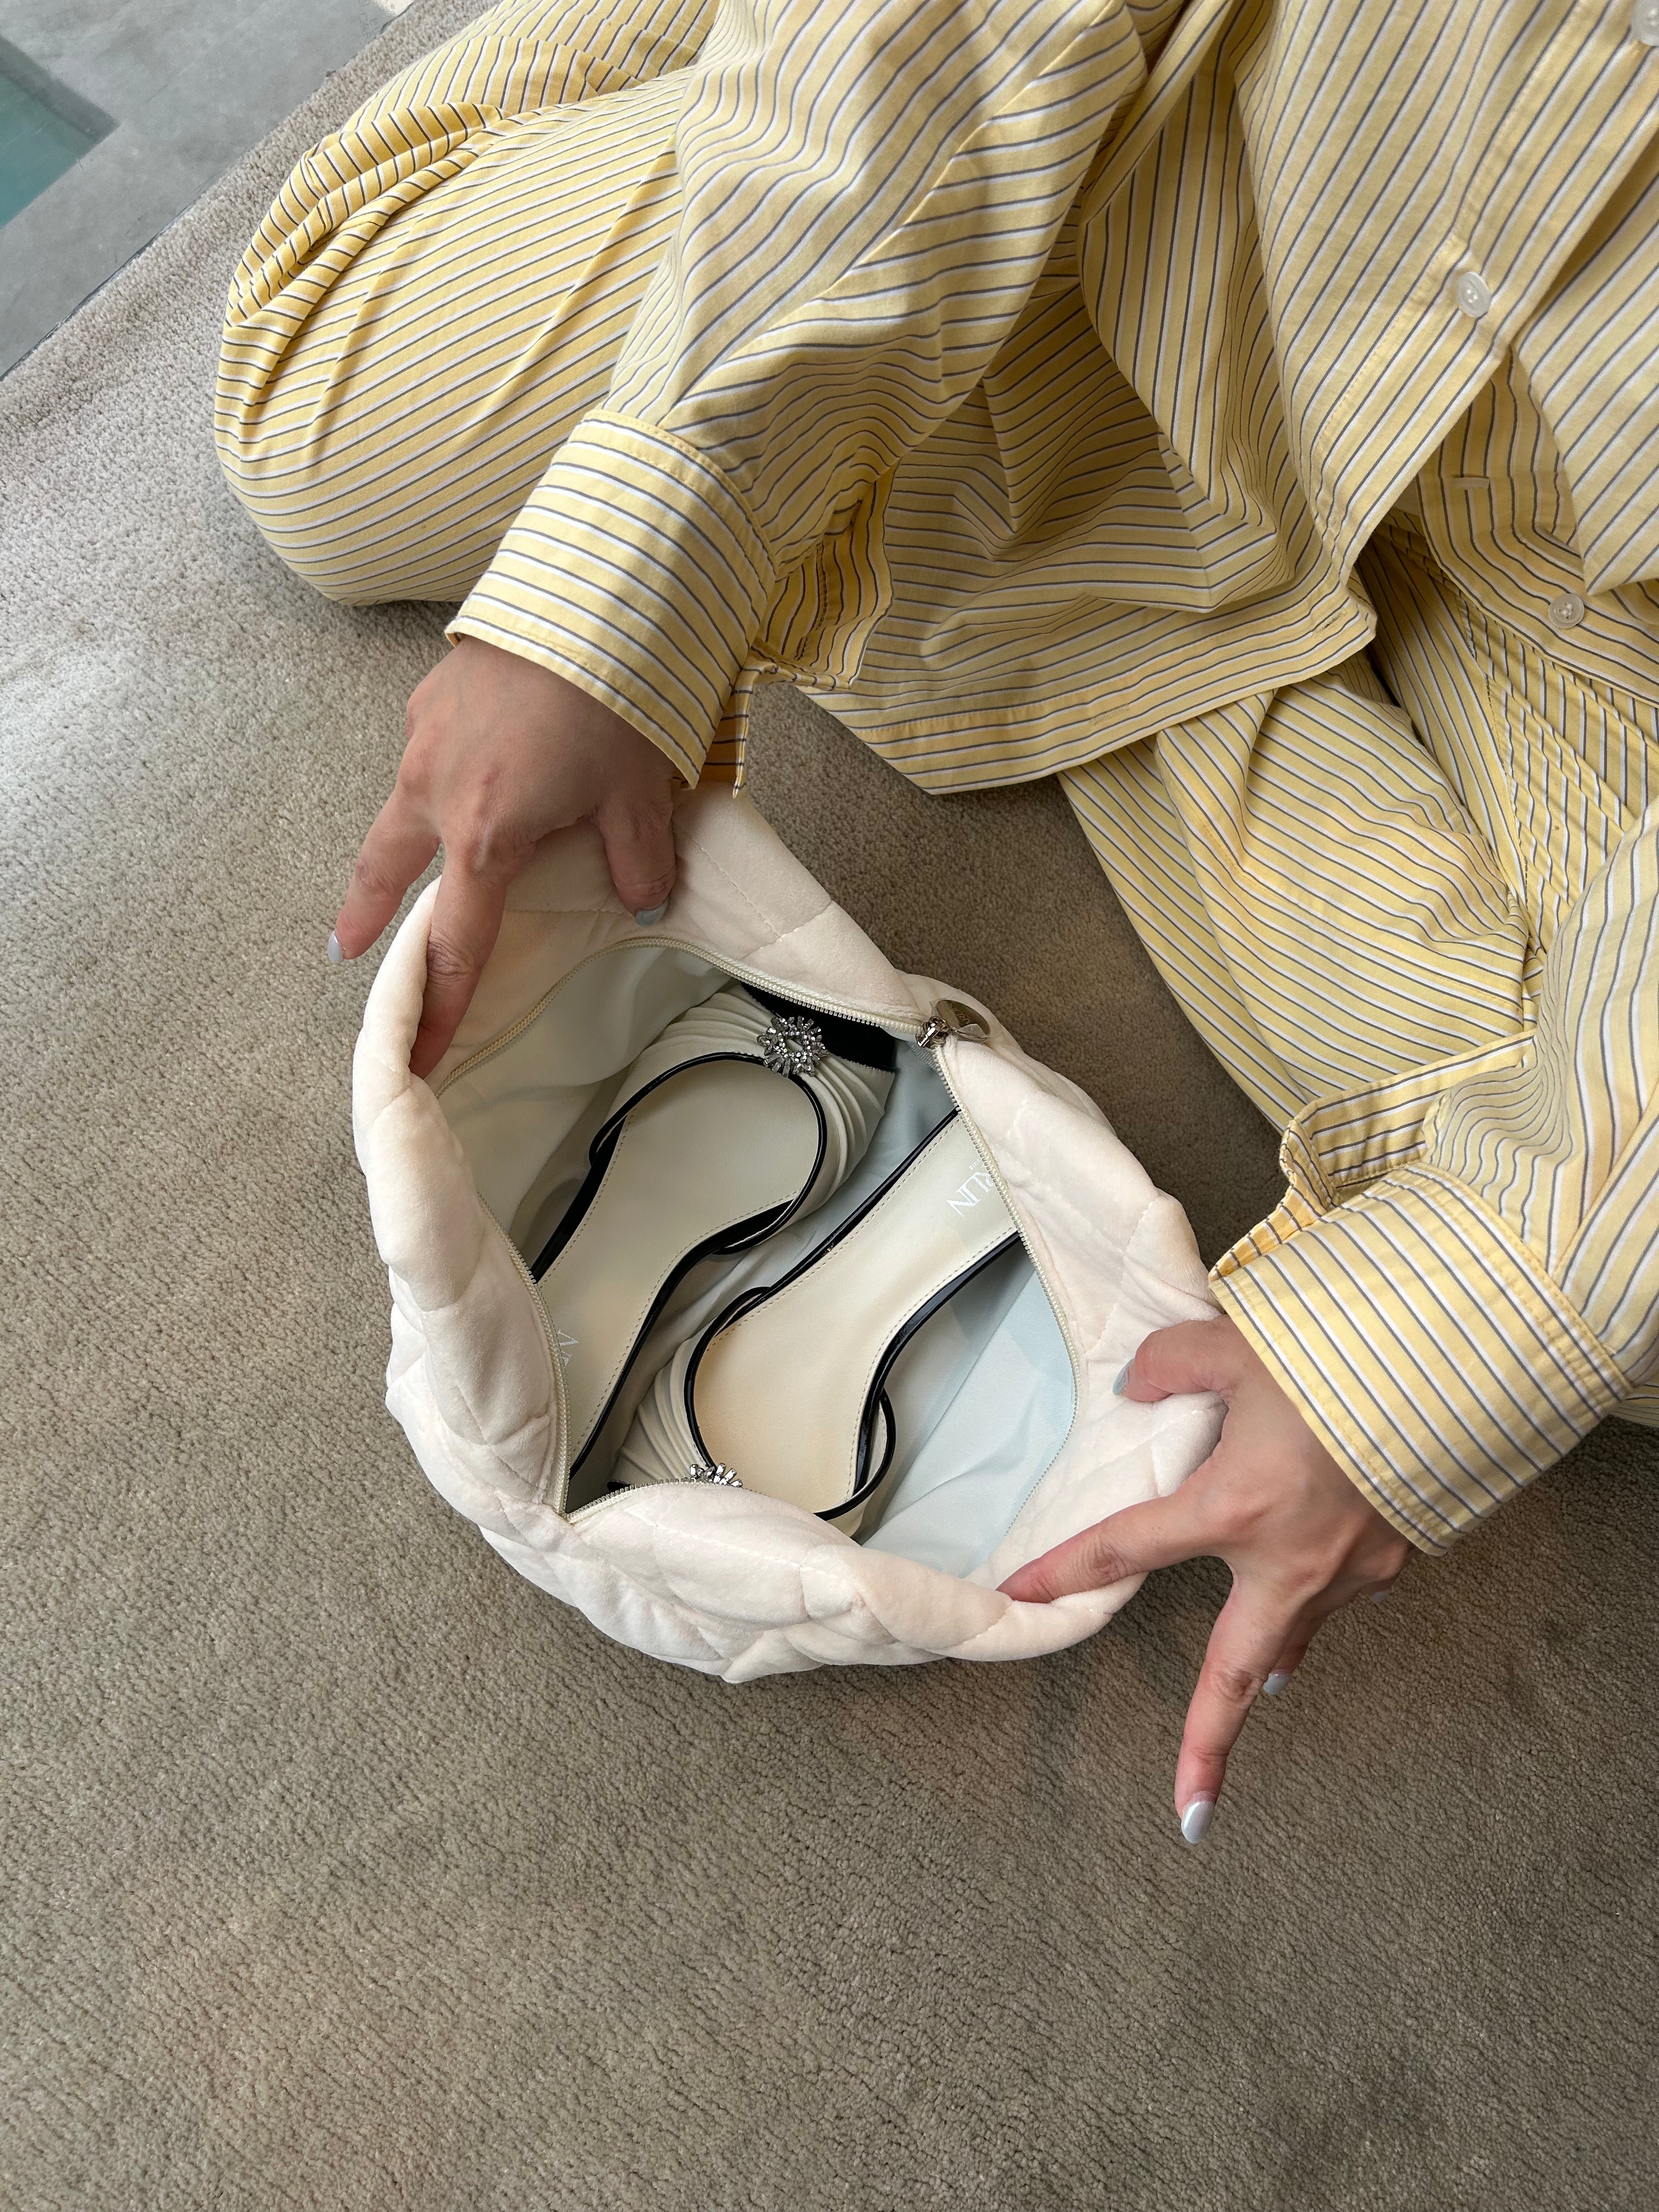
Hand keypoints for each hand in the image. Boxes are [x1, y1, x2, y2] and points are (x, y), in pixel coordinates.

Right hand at [332, 637, 679, 1075]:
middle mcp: (438, 792)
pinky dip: (443, 770)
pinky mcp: (433, 693)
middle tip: (346, 951)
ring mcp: (425, 738)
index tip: (419, 1052)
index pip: (458, 943)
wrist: (590, 593)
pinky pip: (429, 749)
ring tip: (401, 860)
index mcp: (486, 835)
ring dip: (401, 839)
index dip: (440, 1005)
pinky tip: (473, 760)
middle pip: (387, 871)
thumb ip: (638, 860)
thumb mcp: (639, 795)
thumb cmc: (616, 700)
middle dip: (366, 916)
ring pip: (402, 806)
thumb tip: (643, 901)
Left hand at [999, 1317, 1411, 1841]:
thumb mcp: (1239, 1344)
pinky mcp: (1399, 1555)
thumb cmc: (1345, 1357)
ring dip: (1273, 1658)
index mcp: (1233, 1509)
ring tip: (1262, 1687)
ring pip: (1296, 1631)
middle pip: (1231, 1673)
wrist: (1457, 1369)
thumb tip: (1139, 1384)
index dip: (1067, 1571)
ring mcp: (1352, 1568)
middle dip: (1207, 1748)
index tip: (1021, 1596)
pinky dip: (1325, 1595)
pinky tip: (1321, 1579)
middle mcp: (1289, 1560)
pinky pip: (1346, 1592)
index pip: (1126, 1548)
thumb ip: (1173, 1363)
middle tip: (1190, 1811)